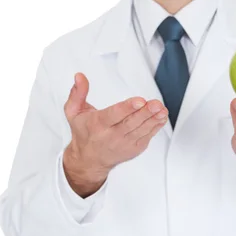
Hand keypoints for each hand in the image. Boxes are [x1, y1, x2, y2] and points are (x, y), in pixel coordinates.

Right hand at [63, 73, 168, 194]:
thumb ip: (77, 93)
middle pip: (131, 123)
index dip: (127, 108)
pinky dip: (156, 126)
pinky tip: (161, 117)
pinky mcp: (134, 148)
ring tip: (161, 109)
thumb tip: (79, 76)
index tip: (140, 100)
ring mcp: (124, 144)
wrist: (89, 159)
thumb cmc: (83, 132)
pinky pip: (147, 136)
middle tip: (156, 104)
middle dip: (145, 113)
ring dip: (153, 119)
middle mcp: (111, 136)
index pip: (113, 115)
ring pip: (141, 130)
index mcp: (97, 125)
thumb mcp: (73, 112)